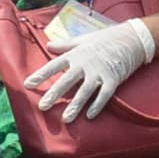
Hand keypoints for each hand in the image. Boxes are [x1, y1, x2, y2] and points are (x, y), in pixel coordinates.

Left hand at [25, 18, 158, 119]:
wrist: (131, 39)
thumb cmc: (104, 39)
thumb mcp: (82, 40)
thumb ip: (65, 45)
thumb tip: (48, 45)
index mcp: (75, 54)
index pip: (54, 65)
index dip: (41, 75)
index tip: (28, 84)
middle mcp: (85, 64)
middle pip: (67, 81)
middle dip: (54, 94)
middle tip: (43, 106)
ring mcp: (100, 73)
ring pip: (84, 91)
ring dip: (75, 105)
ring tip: (65, 119)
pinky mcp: (113, 80)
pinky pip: (104, 95)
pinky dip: (97, 105)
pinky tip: (90, 116)